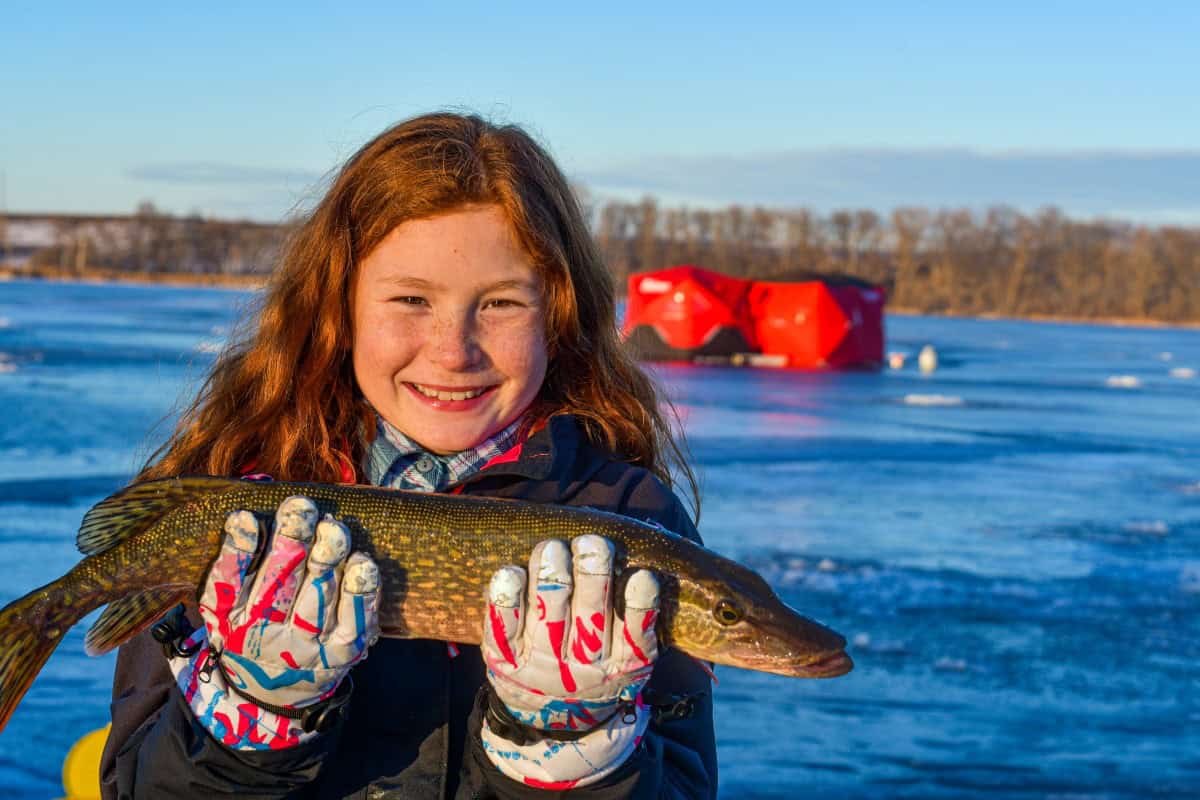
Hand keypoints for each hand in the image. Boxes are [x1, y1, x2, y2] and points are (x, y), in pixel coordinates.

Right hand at [168, 496, 380, 749]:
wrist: (272, 696)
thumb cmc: (249, 632)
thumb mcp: (225, 607)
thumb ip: (232, 562)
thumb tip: (246, 511)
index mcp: (231, 621)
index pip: (230, 582)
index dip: (239, 549)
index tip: (247, 517)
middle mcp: (265, 637)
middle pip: (279, 585)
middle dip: (293, 543)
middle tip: (302, 507)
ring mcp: (306, 648)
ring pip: (318, 600)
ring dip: (329, 561)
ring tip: (333, 529)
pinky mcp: (341, 655)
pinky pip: (354, 621)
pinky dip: (360, 592)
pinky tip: (362, 563)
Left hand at [480, 535, 659, 787]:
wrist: (550, 717)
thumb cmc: (594, 663)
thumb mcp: (624, 655)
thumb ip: (634, 619)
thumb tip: (643, 564)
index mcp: (622, 665)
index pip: (635, 634)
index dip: (639, 607)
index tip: (642, 576)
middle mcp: (583, 668)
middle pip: (590, 619)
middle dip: (592, 577)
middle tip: (592, 543)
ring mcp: (542, 665)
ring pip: (548, 618)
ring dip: (550, 579)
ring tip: (552, 548)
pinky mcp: (505, 660)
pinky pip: (504, 628)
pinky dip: (506, 600)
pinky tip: (510, 573)